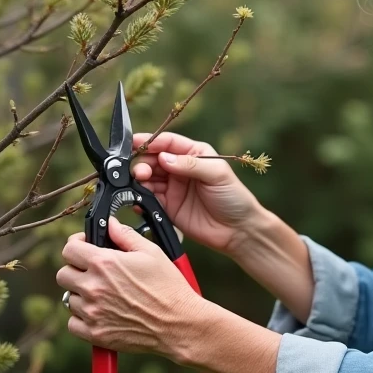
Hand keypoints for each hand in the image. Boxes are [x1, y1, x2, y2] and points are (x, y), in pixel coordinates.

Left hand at [56, 219, 204, 358]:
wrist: (178, 324)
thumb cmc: (169, 287)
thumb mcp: (151, 252)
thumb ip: (125, 234)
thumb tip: (110, 224)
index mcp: (104, 263)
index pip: (69, 249)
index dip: (76, 245)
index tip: (85, 248)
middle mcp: (93, 287)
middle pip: (63, 275)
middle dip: (76, 270)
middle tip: (93, 273)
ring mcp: (92, 312)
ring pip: (69, 299)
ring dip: (81, 295)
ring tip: (102, 294)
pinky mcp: (95, 334)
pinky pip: (73, 323)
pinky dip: (82, 318)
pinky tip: (99, 312)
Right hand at [129, 131, 262, 255]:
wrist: (238, 230)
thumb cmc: (234, 197)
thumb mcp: (216, 174)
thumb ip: (190, 164)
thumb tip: (164, 158)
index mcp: (193, 154)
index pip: (168, 143)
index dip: (150, 142)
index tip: (134, 143)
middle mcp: (180, 169)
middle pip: (153, 160)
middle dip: (142, 162)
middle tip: (140, 172)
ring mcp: (173, 188)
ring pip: (147, 179)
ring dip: (139, 180)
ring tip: (140, 183)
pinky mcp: (168, 207)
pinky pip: (148, 199)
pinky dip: (139, 198)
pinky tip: (138, 199)